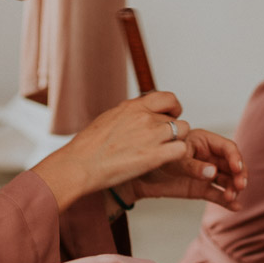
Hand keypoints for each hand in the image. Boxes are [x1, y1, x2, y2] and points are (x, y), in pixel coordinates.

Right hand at [31, 91, 189, 210]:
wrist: (79, 165)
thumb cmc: (89, 147)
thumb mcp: (109, 118)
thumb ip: (129, 114)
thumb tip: (139, 112)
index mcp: (132, 106)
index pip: (168, 97)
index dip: (174, 108)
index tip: (171, 116)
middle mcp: (144, 117)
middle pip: (175, 118)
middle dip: (172, 130)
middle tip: (162, 142)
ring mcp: (150, 135)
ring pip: (183, 131)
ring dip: (177, 141)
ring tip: (164, 152)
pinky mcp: (154, 156)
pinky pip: (181, 150)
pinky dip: (177, 155)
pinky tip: (165, 161)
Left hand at [127, 129, 248, 210]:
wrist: (138, 178)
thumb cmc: (155, 160)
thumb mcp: (173, 161)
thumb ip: (193, 166)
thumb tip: (213, 172)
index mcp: (203, 141)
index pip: (227, 147)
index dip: (235, 158)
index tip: (237, 170)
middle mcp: (208, 156)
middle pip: (232, 165)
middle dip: (239, 175)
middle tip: (240, 187)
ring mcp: (206, 173)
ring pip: (227, 180)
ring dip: (233, 188)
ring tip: (231, 198)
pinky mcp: (201, 189)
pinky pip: (217, 194)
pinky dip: (226, 201)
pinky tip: (235, 207)